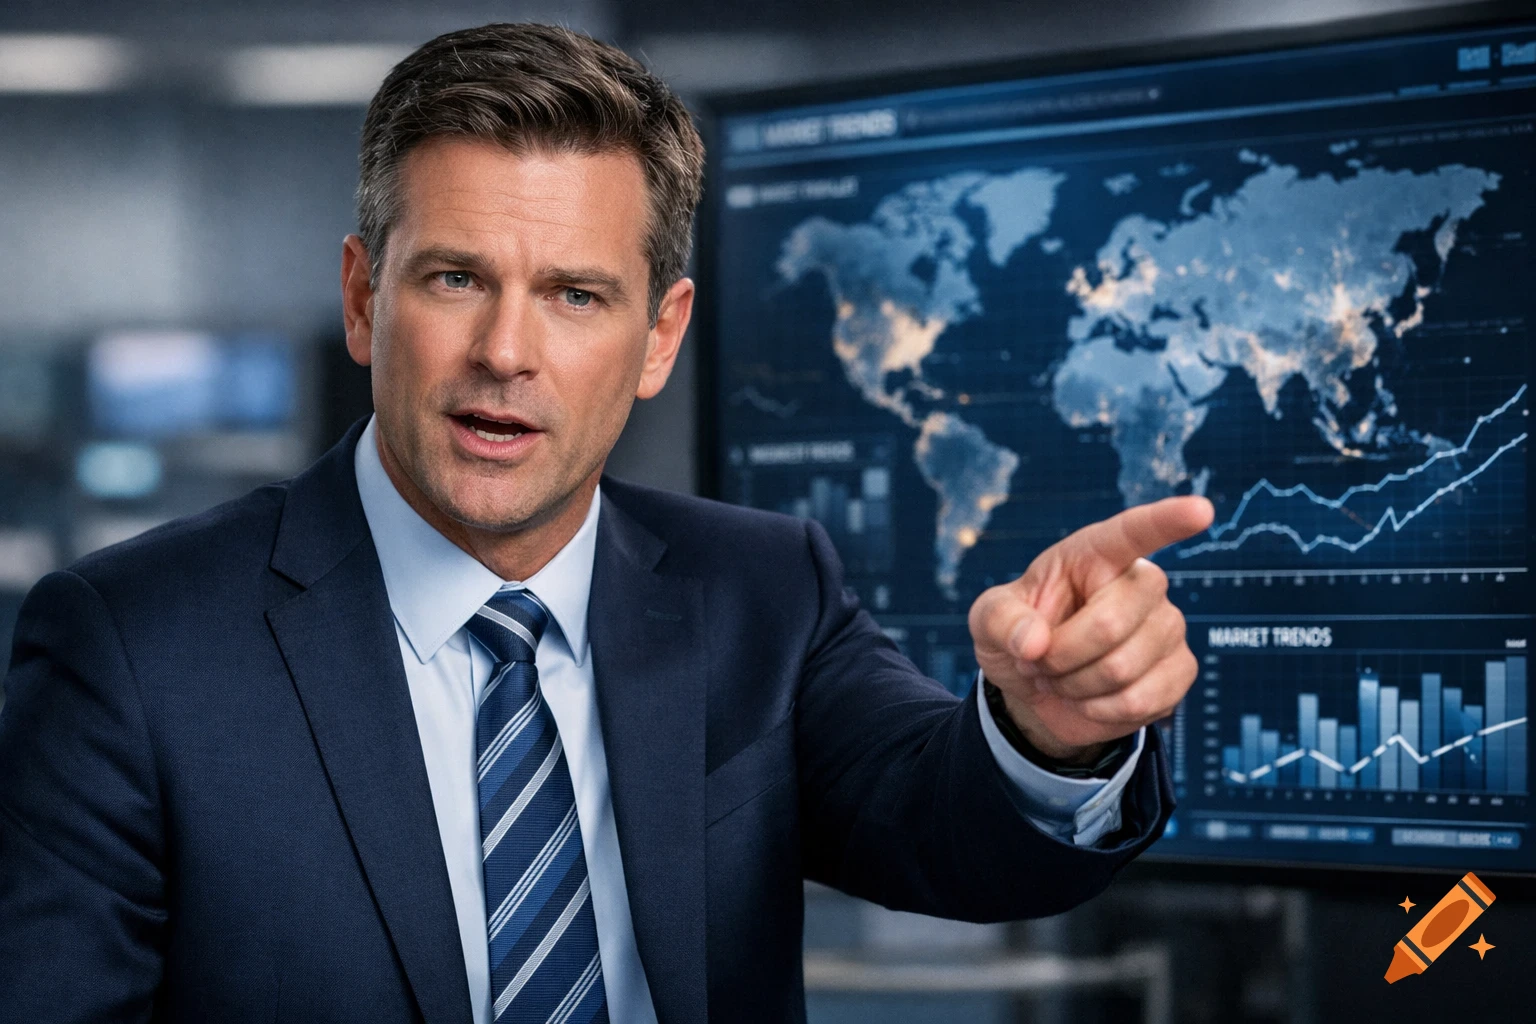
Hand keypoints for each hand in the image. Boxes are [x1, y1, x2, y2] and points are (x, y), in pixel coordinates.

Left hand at [968, 496, 1214, 761]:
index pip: (1134, 532)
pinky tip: (1090, 699)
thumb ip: (1001, 620)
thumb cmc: (1018, 636)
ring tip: (1062, 677)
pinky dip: (1100, 711)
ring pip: (1122, 669)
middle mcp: (1142, 583)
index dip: (1167, 520)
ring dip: (1075, 686)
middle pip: (1110, 624)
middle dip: (1060, 656)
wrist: (1039, 690)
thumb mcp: (987, 620)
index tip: (1200, 510)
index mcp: (1095, 554)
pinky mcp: (1180, 670)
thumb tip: (1034, 642)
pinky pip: (1142, 701)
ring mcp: (1168, 626)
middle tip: (1040, 659)